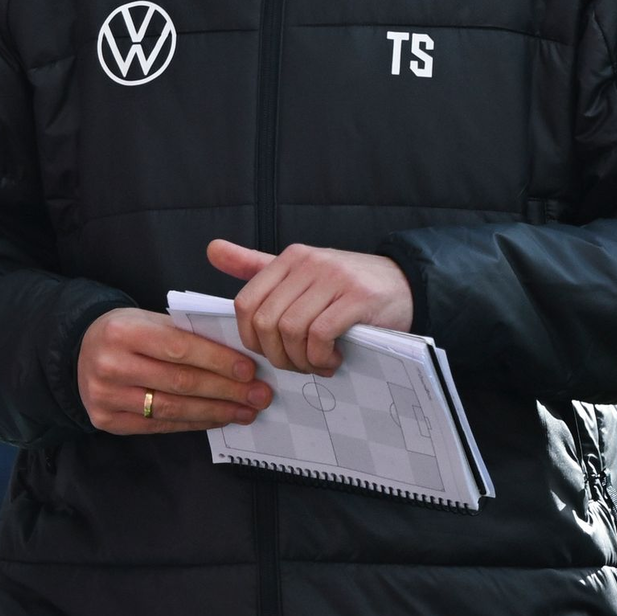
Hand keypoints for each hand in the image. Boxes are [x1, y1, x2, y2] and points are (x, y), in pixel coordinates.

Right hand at [76, 307, 272, 434]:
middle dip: (226, 390)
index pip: (179, 348)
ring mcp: (106, 397)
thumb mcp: (149, 319)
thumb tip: (237, 355)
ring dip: (216, 411)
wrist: (80, 350)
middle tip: (259, 395)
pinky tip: (218, 418)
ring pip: (172, 409)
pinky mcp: (107, 422)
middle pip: (179, 382)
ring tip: (246, 411)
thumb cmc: (127, 330)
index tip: (250, 370)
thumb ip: (185, 334)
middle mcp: (111, 365)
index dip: (217, 360)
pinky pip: (159, 426)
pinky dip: (194, 423)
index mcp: (123, 331)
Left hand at [207, 240, 413, 376]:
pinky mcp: (357, 298)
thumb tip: (211, 250)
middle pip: (265, 322)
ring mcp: (333, 278)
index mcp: (289, 258)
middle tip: (297, 365)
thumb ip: (255, 265)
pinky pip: (319, 336)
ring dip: (300, 360)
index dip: (251, 339)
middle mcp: (308, 263)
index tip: (270, 353)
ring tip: (317, 364)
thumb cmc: (347, 287)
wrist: (404, 284)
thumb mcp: (301, 272)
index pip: (245, 303)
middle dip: (277, 355)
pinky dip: (320, 357)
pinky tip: (332, 359)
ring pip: (290, 331)